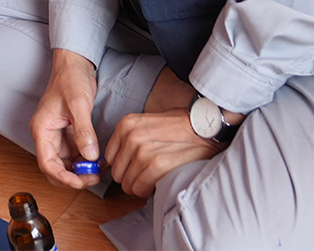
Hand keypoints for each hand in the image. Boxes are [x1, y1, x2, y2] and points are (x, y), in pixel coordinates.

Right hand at [31, 49, 103, 189]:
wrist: (75, 65)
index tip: (80, 182)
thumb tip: (90, 156)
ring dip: (81, 171)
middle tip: (93, 178)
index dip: (63, 177)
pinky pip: (75, 155)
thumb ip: (83, 131)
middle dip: (73, 177)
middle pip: (55, 169)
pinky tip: (99, 160)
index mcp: (42, 130)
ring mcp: (58, 137)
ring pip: (66, 164)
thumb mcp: (78, 104)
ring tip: (99, 170)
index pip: (47, 164)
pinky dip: (86, 161)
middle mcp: (47, 136)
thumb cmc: (70, 79)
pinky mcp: (69, 135)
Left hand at [103, 108, 220, 197]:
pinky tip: (158, 182)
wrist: (204, 127)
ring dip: (140, 185)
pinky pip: (139, 188)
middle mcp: (131, 137)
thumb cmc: (178, 126)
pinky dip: (148, 190)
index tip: (136, 167)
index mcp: (125, 125)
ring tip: (155, 177)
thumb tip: (109, 164)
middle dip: (130, 177)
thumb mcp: (145, 123)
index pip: (109, 158)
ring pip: (127, 184)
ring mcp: (142, 151)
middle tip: (147, 174)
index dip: (123, 166)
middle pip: (117, 173)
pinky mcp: (156, 165)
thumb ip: (128, 139)